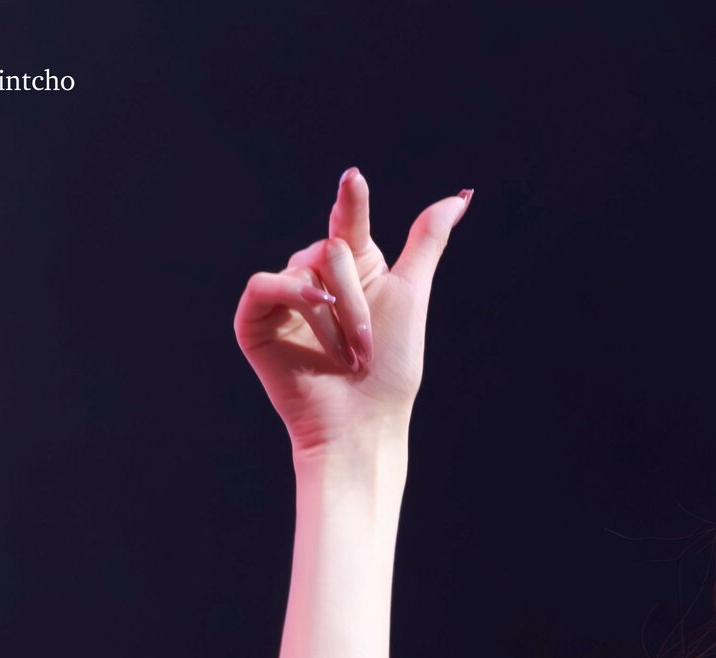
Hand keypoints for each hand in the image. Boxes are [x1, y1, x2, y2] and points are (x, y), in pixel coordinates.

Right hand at [233, 168, 470, 455]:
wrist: (364, 421)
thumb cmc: (391, 368)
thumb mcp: (411, 294)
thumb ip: (426, 242)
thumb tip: (461, 196)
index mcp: (351, 271)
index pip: (348, 223)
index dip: (352, 201)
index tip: (354, 178)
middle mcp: (314, 278)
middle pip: (332, 249)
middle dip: (357, 298)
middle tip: (366, 347)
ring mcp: (282, 299)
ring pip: (305, 268)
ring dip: (335, 314)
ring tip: (348, 355)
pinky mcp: (254, 320)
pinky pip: (265, 283)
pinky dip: (293, 294)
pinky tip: (314, 307)